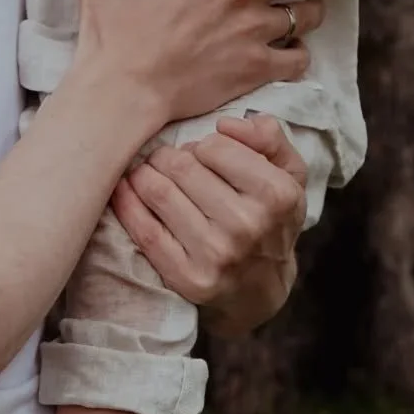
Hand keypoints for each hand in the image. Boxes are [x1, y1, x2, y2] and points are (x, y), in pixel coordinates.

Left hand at [111, 114, 305, 322]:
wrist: (261, 289)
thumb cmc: (270, 220)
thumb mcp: (288, 175)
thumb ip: (268, 137)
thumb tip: (226, 124)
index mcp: (276, 194)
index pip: (214, 146)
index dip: (203, 146)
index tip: (203, 157)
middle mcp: (247, 224)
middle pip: (181, 165)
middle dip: (169, 158)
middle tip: (170, 163)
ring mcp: (215, 253)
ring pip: (157, 191)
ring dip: (144, 175)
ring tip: (148, 173)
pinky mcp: (187, 277)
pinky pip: (143, 229)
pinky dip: (127, 202)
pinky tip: (125, 189)